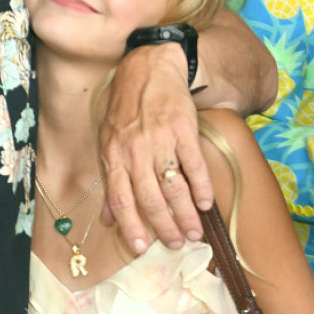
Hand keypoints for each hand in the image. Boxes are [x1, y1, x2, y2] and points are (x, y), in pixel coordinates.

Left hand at [98, 42, 210, 254]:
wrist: (151, 66)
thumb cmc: (127, 104)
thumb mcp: (109, 137)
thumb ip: (110, 178)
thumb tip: (107, 218)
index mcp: (114, 152)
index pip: (120, 197)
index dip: (131, 225)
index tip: (142, 247)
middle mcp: (135, 148)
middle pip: (150, 198)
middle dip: (164, 227)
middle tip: (178, 243)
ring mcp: (160, 138)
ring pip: (173, 187)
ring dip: (185, 214)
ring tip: (194, 232)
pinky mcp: (183, 128)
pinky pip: (193, 165)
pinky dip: (201, 187)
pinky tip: (206, 203)